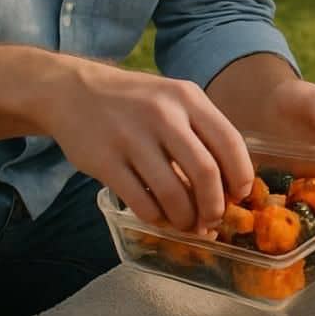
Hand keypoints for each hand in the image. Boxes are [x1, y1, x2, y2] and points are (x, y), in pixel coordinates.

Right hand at [43, 60, 252, 232]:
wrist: (73, 91)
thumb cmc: (135, 102)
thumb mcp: (173, 99)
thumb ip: (201, 131)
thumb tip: (229, 184)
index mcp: (188, 98)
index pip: (229, 142)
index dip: (240, 175)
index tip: (239, 196)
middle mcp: (163, 115)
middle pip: (205, 172)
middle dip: (215, 205)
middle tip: (213, 220)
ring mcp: (131, 138)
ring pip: (173, 193)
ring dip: (186, 218)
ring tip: (187, 224)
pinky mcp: (104, 161)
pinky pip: (141, 201)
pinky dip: (156, 217)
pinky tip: (159, 216)